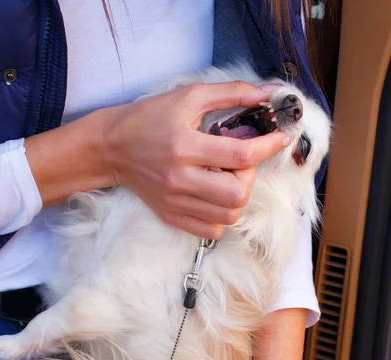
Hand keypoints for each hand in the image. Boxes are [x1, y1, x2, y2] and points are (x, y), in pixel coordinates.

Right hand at [98, 81, 287, 237]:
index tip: (281, 137)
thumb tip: (267, 95)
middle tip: (240, 163)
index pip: (241, 155)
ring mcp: (175, 202)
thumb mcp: (188, 96)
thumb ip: (230, 93)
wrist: (112, 148)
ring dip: (238, 197)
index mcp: (185, 146)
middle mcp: (181, 178)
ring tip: (227, 179)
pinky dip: (222, 217)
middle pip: (237, 193)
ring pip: (228, 216)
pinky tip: (215, 197)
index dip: (269, 146)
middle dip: (250, 176)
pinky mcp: (171, 216)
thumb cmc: (150, 119)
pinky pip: (211, 230)